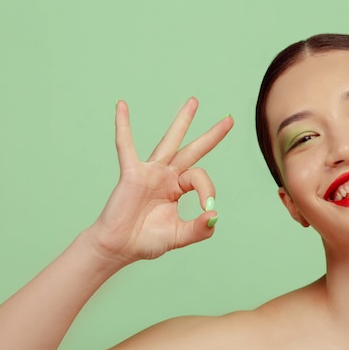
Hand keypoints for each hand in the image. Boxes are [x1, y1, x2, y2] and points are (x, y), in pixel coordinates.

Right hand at [87, 98, 233, 264]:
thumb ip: (198, 228)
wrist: (119, 247)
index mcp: (177, 188)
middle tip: (229, 119)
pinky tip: (122, 105)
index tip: (207, 207)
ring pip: (170, 142)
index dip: (208, 190)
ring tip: (194, 102)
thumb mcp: (179, 236)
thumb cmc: (146, 240)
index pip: (200, 178)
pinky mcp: (132, 173)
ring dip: (182, 121)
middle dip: (211, 135)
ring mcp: (150, 172)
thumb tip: (215, 215)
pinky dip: (123, 125)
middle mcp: (166, 176)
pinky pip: (126, 145)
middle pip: (193, 150)